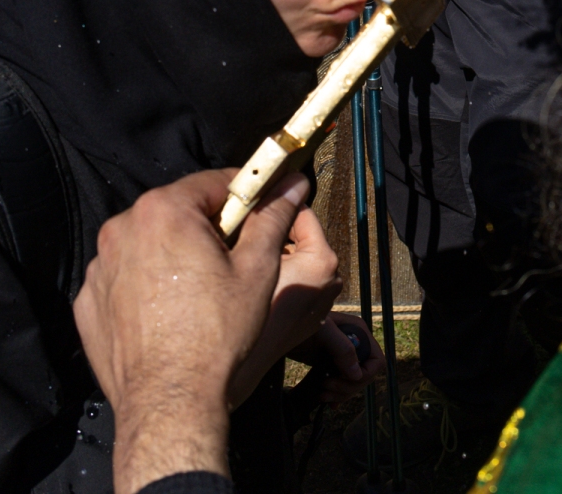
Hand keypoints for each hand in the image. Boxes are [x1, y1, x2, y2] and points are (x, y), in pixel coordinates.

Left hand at [73, 169, 307, 493]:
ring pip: (148, 245)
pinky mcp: (88, 301)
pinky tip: (169, 314)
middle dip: (207, 228)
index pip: (213, 182)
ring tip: (199, 294)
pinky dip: (145, 286)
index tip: (262, 210)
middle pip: (176, 211)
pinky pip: (123, 278)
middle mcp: (121, 229)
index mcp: (163, 211)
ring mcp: (99, 267)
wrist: (170, 402)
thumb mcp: (257, 270)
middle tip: (234, 259)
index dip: (244, 194)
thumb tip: (292, 184)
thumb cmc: (217, 335)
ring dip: (174, 256)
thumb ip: (272, 218)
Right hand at [225, 199, 342, 404]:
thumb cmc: (240, 315)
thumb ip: (261, 222)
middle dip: (267, 228)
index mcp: (323, 261)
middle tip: (235, 223)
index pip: (300, 212)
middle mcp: (329, 280)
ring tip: (234, 246)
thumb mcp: (251, 259)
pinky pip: (288, 280)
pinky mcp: (305, 317)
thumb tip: (256, 192)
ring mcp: (318, 301)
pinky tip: (240, 273)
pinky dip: (268, 273)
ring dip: (265, 250)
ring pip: (289, 258)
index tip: (246, 198)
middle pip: (295, 235)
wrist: (233, 368)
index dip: (271, 202)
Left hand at [289, 312, 387, 402]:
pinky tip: (328, 401)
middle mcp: (354, 343)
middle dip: (348, 387)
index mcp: (358, 331)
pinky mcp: (330, 364)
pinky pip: (342, 384)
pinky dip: (337, 395)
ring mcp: (342, 355)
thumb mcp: (322, 331)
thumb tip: (357, 374)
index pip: (376, 360)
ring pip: (353, 383)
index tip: (342, 380)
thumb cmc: (298, 321)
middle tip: (326, 389)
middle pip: (365, 376)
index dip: (364, 375)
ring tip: (321, 395)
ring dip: (340, 394)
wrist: (276, 328)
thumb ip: (342, 348)